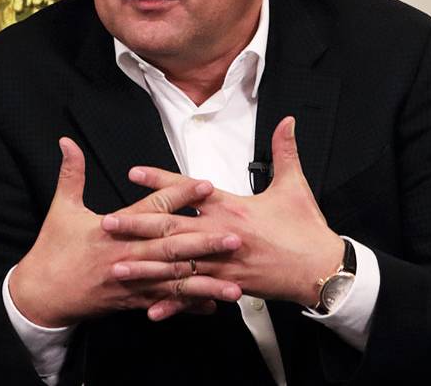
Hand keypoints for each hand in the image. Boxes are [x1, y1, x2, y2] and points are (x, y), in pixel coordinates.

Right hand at [9, 138, 243, 327]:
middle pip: (172, 248)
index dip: (180, 196)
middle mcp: (128, 255)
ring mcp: (132, 281)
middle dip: (205, 243)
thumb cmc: (53, 251)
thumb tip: (66, 141)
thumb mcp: (61, 209)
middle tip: (235, 237)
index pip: (154, 209)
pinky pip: (165, 302)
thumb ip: (71, 174)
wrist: (41, 296)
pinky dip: (188, 304)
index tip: (206, 186)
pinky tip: (212, 306)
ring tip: (235, 284)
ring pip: (175, 281)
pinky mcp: (132, 300)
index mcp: (114, 229)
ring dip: (206, 282)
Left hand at [102, 117, 345, 317]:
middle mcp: (222, 235)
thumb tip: (286, 121)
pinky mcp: (229, 285)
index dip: (161, 181)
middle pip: (173, 228)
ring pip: (177, 263)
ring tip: (117, 264)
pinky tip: (151, 309)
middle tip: (109, 223)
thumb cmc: (307, 228)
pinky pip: (196, 294)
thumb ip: (284, 151)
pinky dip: (174, 301)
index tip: (134, 173)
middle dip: (138, 225)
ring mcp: (223, 263)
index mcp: (233, 208)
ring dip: (146, 265)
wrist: (321, 268)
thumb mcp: (294, 186)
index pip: (190, 190)